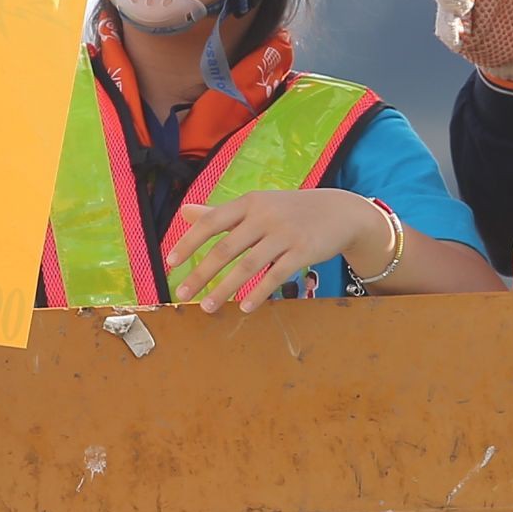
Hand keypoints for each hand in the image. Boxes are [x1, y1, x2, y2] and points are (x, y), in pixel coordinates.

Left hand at [165, 189, 386, 312]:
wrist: (340, 212)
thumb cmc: (289, 211)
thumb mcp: (256, 206)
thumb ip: (220, 213)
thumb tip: (184, 212)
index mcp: (248, 203)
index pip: (211, 222)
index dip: (189, 243)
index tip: (171, 264)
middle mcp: (264, 216)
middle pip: (226, 248)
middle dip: (201, 273)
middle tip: (182, 294)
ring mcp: (285, 234)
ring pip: (248, 265)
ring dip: (225, 289)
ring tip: (207, 307)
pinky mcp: (303, 251)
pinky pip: (276, 276)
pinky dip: (258, 294)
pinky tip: (244, 308)